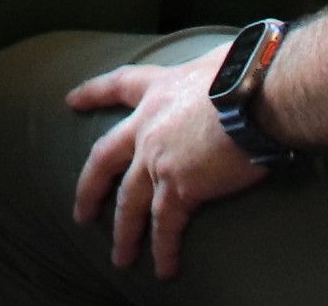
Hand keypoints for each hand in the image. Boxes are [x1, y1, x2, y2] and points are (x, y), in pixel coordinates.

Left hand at [67, 43, 268, 279]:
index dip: (93, 93)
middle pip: (105, 159)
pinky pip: (165, 226)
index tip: (70, 100)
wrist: (257, 94)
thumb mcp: (221, 59)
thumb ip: (216, 68)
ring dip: (124, 234)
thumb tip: (238, 67)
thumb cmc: (250, 69)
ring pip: (129, 203)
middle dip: (90, 187)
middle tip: (81, 211)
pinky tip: (164, 269)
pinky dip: (163, 250)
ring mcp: (157, 158)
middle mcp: (149, 125)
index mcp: (160, 89)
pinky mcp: (178, 187)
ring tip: (121, 257)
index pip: (118, 86)